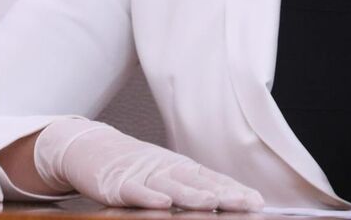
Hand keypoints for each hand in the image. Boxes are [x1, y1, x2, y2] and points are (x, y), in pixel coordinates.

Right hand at [32, 118, 263, 209]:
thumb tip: (225, 199)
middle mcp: (167, 169)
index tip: (257, 201)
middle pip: (200, 182)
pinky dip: (150, 197)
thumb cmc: (135, 165)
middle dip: (225, 194)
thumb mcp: (167, 173)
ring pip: (172, 186)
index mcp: (180, 168)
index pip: (213, 180)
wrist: (93, 148)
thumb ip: (192, 186)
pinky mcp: (119, 185)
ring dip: (193, 195)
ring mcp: (144, 175)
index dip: (235, 190)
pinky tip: (164, 203)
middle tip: (247, 203)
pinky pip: (136, 192)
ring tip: (214, 202)